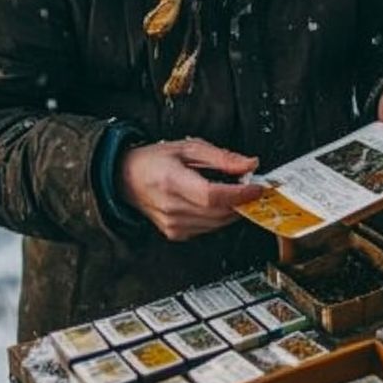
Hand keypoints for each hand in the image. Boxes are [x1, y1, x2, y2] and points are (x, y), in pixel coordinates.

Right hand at [118, 138, 262, 241]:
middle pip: (219, 212)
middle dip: (241, 201)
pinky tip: (215, 203)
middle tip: (250, 187)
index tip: (257, 187)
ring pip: (217, 223)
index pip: (213, 195)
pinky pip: (208, 228)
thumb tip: (250, 164)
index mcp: (172, 182)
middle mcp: (171, 207)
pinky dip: (219, 217)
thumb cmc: (154, 161)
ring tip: (233, 192)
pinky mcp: (176, 234)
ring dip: (232, 210)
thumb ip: (222, 157)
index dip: (239, 194)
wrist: (126, 179)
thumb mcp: (188, 148)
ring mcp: (173, 224)